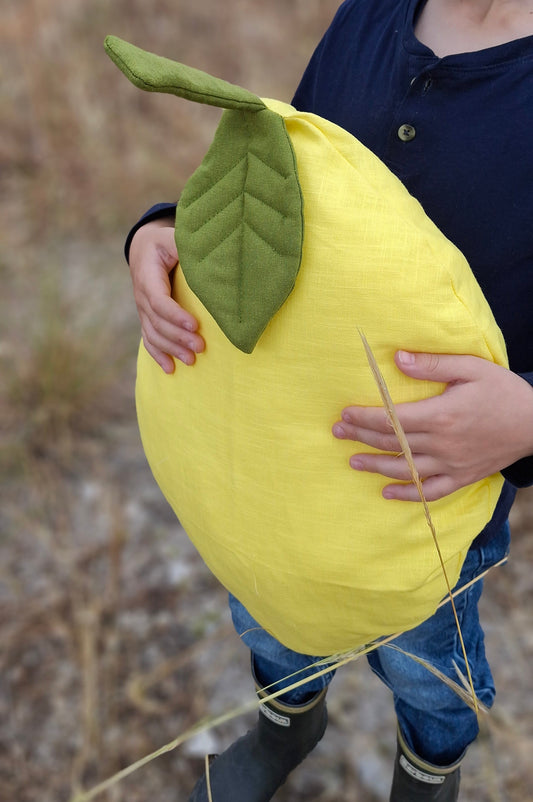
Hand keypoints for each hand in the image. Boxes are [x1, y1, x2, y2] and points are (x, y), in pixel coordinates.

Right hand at [129, 218, 204, 372]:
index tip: (196, 325)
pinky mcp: (147, 318)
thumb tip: (203, 255)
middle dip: (179, 337)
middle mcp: (142, 296)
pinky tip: (170, 370)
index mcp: (148, 277)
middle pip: (157, 322)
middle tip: (201, 347)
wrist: (143, 249)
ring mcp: (142, 310)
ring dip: (172, 350)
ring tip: (192, 361)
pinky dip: (158, 356)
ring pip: (153, 334)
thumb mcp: (171, 238)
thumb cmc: (163, 242)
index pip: (159, 301)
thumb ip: (183, 246)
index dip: (175, 316)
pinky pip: (149, 340)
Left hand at [332, 350, 532, 500]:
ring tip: (352, 462)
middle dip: (361, 438)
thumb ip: (432, 364)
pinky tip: (387, 492)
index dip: (364, 417)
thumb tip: (397, 358)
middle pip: (393, 443)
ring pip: (405, 469)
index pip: (392, 419)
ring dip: (375, 466)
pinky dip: (407, 494)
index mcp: (441, 415)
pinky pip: (430, 491)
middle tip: (337, 433)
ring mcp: (452, 464)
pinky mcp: (462, 477)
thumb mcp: (470, 368)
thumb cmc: (503, 391)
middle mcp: (442, 444)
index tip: (344, 414)